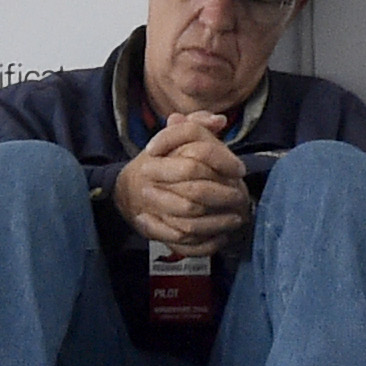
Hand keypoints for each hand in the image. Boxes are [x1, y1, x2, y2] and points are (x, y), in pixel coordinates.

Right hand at [113, 114, 255, 257]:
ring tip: (236, 218)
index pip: (192, 166)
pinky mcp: (155, 234)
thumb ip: (194, 125)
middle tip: (241, 197)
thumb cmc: (156, 161)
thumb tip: (220, 121)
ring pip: (189, 226)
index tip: (239, 170)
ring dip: (217, 224)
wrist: (124, 190)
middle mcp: (149, 190)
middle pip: (192, 199)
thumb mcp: (171, 138)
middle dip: (222, 198)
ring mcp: (151, 215)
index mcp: (153, 164)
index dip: (221, 167)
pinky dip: (204, 243)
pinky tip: (221, 237)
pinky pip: (182, 244)